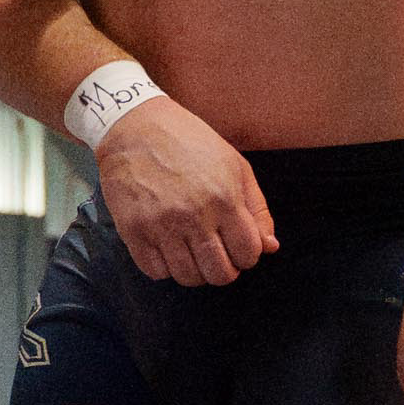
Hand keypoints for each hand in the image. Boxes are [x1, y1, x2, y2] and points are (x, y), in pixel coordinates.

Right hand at [94, 96, 274, 284]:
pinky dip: (164, 266)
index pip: (248, 254)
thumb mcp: (235, 165)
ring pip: (188, 278)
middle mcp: (194, 216)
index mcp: (224, 198)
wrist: (133, 126)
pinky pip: (156, 272)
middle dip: (224, 269)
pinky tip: (166, 246)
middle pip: (220, 274)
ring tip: (190, 249)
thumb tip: (270, 246)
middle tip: (215, 253)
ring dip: (194, 270)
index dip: (247, 255)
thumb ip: (257, 208)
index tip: (236, 246)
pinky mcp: (133, 231)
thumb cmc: (188, 142)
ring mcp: (161, 226)